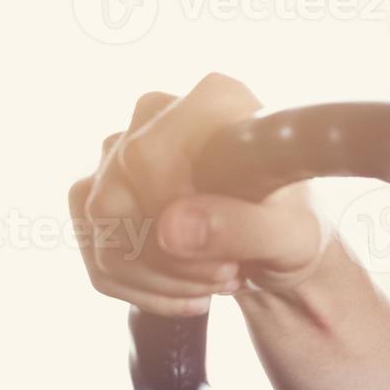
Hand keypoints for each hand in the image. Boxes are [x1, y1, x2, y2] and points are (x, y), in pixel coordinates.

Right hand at [68, 72, 327, 316]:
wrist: (279, 247)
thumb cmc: (293, 227)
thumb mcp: (293, 236)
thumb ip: (244, 227)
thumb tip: (173, 229)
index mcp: (214, 100)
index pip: (148, 155)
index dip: (171, 212)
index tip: (225, 252)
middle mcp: (157, 114)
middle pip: (115, 194)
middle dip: (171, 257)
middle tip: (229, 274)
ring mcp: (120, 150)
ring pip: (100, 226)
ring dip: (159, 276)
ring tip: (216, 278)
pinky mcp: (98, 191)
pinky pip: (96, 253)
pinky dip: (142, 287)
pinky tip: (188, 289)